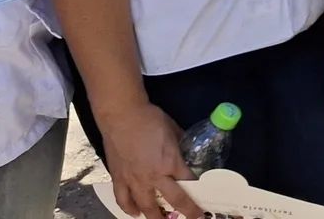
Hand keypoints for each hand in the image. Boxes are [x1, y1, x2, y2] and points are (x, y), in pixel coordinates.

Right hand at [97, 102, 199, 217]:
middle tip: (193, 218)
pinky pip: (123, 199)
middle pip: (173, 199)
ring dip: (155, 216)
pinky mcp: (118, 178)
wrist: (122, 116)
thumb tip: (185, 151)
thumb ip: (180, 145)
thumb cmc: (150, 120)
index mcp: (171, 163)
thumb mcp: (174, 130)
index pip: (189, 181)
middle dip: (186, 211)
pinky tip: (134, 213)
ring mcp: (134, 180)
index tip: (205, 196)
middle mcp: (154, 177)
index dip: (199, 191)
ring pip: (146, 206)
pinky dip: (128, 209)